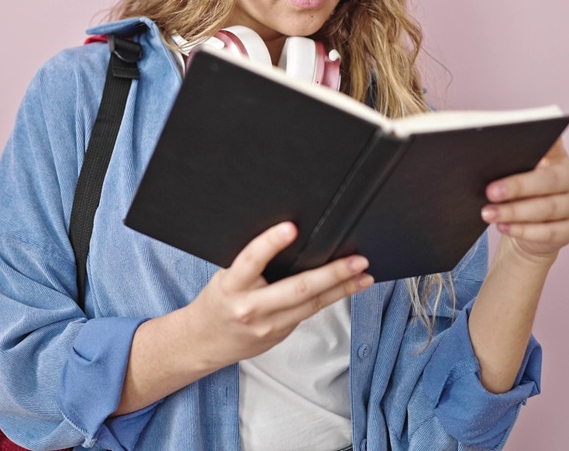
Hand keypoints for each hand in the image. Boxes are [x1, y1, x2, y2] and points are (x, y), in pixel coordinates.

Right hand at [184, 221, 372, 369]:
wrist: (204, 342)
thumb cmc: (218, 301)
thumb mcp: (225, 276)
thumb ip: (251, 263)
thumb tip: (290, 236)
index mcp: (231, 286)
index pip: (251, 260)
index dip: (271, 242)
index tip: (291, 227)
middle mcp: (251, 308)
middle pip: (297, 289)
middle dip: (332, 274)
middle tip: (356, 260)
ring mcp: (268, 325)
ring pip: (312, 305)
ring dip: (342, 288)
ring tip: (364, 275)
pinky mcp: (280, 335)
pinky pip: (309, 313)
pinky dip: (330, 299)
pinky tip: (347, 288)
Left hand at [481, 138, 568, 263]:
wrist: (529, 230)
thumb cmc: (519, 195)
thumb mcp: (515, 175)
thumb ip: (509, 164)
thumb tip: (485, 160)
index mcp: (558, 156)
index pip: (554, 142)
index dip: (546, 139)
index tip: (528, 131)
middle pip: (549, 180)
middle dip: (517, 186)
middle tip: (490, 191)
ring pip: (548, 208)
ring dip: (515, 212)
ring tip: (490, 213)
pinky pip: (549, 232)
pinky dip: (524, 231)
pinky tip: (504, 227)